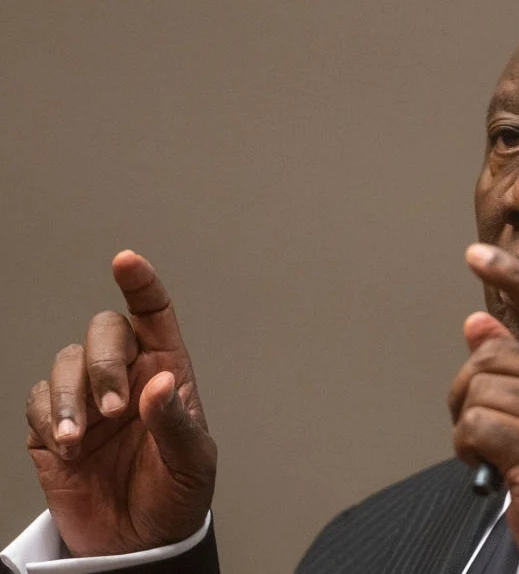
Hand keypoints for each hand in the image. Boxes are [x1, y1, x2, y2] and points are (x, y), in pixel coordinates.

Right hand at [24, 250, 215, 556]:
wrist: (138, 543)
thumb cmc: (176, 495)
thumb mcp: (192, 463)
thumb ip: (175, 422)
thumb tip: (159, 382)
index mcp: (167, 373)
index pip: (154, 316)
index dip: (142, 285)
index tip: (126, 262)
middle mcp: (126, 377)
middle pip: (104, 332)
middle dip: (102, 363)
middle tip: (113, 410)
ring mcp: (88, 400)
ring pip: (66, 363)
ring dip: (71, 398)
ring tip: (83, 441)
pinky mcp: (53, 426)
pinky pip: (39, 400)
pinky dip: (50, 419)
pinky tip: (68, 448)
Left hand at [450, 244, 518, 571]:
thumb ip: (516, 362)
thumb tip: (477, 322)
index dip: (512, 276)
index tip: (476, 254)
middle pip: (491, 356)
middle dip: (470, 391)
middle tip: (485, 425)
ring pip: (477, 391)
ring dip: (469, 425)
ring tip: (496, 450)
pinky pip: (473, 425)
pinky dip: (468, 448)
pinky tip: (491, 466)